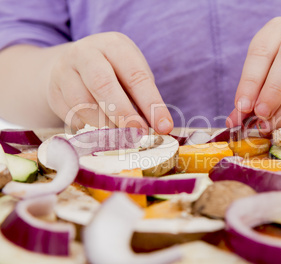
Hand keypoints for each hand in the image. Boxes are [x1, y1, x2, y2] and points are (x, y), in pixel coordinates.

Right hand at [47, 32, 172, 133]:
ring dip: (105, 125)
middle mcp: (86, 53)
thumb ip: (143, 98)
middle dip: (123, 113)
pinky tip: (100, 131)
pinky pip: (71, 115)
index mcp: (114, 45)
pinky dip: (89, 128)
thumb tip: (159, 128)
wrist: (74, 65)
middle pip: (102, 84)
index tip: (164, 126)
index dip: (151, 103)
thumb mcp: (132, 75)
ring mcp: (64, 70)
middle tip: (137, 134)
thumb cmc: (115, 73)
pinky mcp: (53, 90)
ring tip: (121, 136)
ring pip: (82, 103)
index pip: (135, 75)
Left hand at [227, 17, 280, 132]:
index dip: (250, 81)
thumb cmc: (280, 68)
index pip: (262, 51)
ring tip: (272, 124)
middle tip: (261, 115)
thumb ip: (249, 94)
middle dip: (273, 91)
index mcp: (278, 28)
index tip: (242, 106)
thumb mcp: (262, 71)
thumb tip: (234, 121)